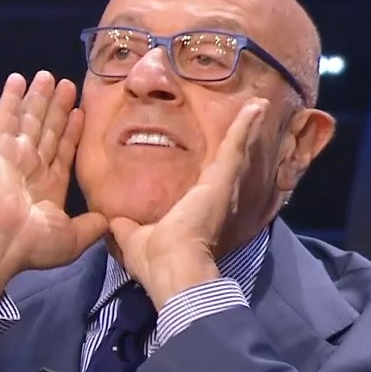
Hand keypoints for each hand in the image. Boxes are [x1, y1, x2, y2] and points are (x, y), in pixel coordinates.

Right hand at [0, 72, 107, 341]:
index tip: (81, 112)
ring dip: (38, 97)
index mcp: (50, 186)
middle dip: (58, 107)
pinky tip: (17, 79)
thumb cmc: (35, 243)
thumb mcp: (74, 239)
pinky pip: (5, 118)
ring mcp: (13, 155)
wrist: (1, 243)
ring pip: (30, 119)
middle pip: (48, 129)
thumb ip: (92, 226)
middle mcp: (32, 167)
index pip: (64, 150)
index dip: (73, 131)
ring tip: (48, 75)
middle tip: (68, 83)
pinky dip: (10, 98)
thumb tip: (110, 221)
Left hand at [110, 98, 268, 308]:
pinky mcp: (223, 179)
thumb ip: (126, 226)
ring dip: (247, 128)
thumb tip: (113, 220)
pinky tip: (256, 105)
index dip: (216, 168)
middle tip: (250, 117)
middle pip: (230, 164)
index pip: (207, 183)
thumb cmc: (155, 260)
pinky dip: (245, 125)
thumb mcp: (134, 238)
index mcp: (195, 211)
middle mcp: (215, 198)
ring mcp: (222, 187)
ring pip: (237, 151)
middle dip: (241, 142)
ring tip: (257, 104)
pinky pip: (235, 145)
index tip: (220, 151)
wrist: (171, 267)